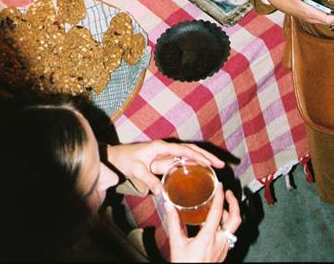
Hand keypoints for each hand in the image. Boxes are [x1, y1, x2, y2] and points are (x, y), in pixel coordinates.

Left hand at [107, 140, 225, 196]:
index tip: (210, 162)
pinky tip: (202, 173)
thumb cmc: (126, 160)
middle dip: (206, 156)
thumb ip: (149, 179)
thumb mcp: (137, 170)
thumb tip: (162, 193)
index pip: (183, 150)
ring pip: (189, 154)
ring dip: (203, 159)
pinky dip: (194, 164)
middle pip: (190, 150)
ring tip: (217, 167)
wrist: (117, 156)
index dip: (198, 156)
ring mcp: (167, 153)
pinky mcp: (165, 160)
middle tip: (221, 165)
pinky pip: (183, 161)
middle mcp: (166, 148)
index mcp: (161, 147)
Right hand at [166, 182, 240, 262]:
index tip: (220, 186)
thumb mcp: (176, 243)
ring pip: (233, 227)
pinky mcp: (223, 253)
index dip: (221, 196)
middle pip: (235, 219)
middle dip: (234, 203)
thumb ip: (173, 222)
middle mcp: (220, 242)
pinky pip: (228, 235)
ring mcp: (223, 248)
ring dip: (229, 214)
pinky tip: (214, 223)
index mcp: (208, 237)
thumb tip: (168, 205)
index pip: (218, 212)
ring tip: (220, 206)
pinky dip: (225, 224)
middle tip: (228, 193)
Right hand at [263, 0, 333, 25]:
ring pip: (323, 20)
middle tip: (332, 5)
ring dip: (328, 14)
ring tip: (330, 5)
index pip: (328, 20)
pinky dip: (323, 14)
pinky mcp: (305, 18)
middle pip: (327, 21)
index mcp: (308, 11)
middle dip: (333, 15)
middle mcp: (308, 18)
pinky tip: (322, 6)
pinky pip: (318, 19)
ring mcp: (307, 19)